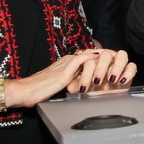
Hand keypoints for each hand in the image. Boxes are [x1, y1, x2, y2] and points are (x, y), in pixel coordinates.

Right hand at [8, 49, 135, 107]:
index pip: (87, 56)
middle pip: (90, 52)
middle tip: (117, 54)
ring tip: (113, 56)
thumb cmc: (41, 91)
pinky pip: (78, 60)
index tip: (113, 58)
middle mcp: (67, 61)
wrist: (26, 91)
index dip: (101, 56)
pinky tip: (98, 57)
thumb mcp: (62, 85)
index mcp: (67, 64)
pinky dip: (89, 58)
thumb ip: (72, 81)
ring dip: (101, 56)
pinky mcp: (63, 72)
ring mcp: (65, 65)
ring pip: (86, 54)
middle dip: (105, 54)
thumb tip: (83, 85)